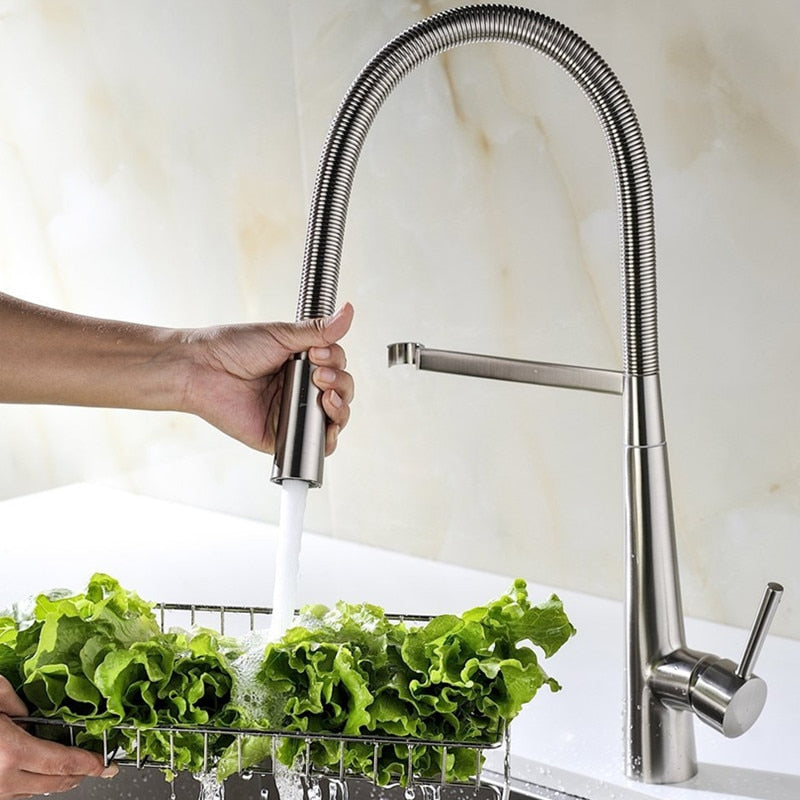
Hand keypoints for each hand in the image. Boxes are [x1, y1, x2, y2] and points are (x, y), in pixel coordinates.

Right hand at [0, 677, 115, 798]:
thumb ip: (20, 700)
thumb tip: (35, 711)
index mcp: (11, 751)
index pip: (62, 763)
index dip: (89, 764)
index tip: (106, 764)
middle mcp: (2, 778)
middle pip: (54, 784)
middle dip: (79, 774)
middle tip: (95, 764)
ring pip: (34, 793)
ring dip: (55, 779)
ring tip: (69, 765)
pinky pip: (15, 794)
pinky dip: (31, 783)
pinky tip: (35, 768)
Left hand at [182, 303, 354, 453]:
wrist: (202, 369)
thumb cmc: (233, 348)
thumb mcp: (282, 334)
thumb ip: (318, 330)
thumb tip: (348, 311)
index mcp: (302, 364)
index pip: (338, 366)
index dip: (336, 362)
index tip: (317, 354)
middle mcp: (300, 389)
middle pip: (342, 393)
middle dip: (340, 384)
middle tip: (318, 375)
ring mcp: (293, 413)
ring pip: (334, 419)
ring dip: (340, 409)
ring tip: (324, 397)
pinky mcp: (280, 436)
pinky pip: (315, 446)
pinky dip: (328, 440)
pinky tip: (327, 428)